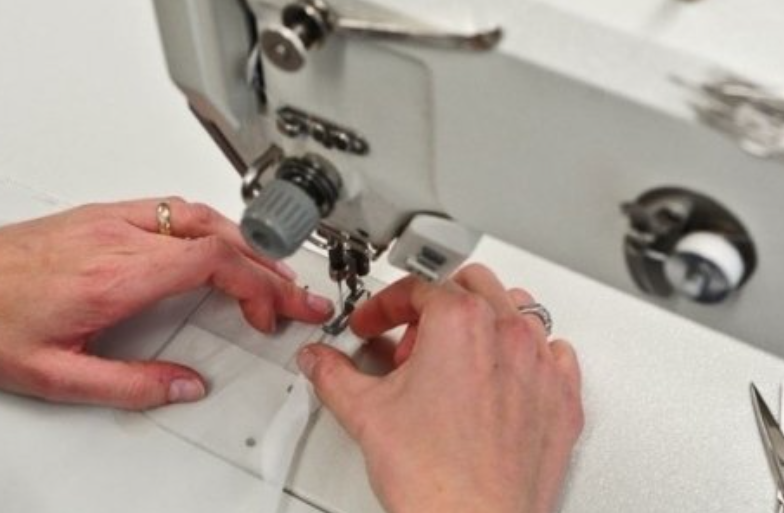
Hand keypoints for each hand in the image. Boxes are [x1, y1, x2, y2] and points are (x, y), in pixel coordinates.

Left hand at [0, 198, 333, 409]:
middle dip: (270, 267)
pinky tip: (218, 246)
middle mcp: (119, 237)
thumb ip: (131, 385)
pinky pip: (175, 211)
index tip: (274, 312)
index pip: (213, 261)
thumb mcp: (57, 375)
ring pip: (201, 216)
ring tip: (268, 274)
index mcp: (116, 275)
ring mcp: (111, 219)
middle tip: (297, 296)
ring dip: (245, 245)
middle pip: (220, 237)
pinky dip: (212, 230)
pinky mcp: (100, 215)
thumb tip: (186, 386)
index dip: (258, 284)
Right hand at [297, 264, 582, 512]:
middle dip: (433, 306)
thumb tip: (318, 360)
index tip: (373, 324)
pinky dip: (528, 355)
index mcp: (459, 322)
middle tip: (409, 343)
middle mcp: (506, 334)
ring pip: (517, 311)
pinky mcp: (562, 398)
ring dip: (482, 322)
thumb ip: (333, 374)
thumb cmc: (434, 477)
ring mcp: (541, 365)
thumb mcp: (365, 412)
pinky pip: (554, 354)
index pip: (417, 289)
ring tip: (453, 356)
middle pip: (470, 285)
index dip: (384, 306)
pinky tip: (503, 377)